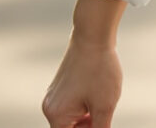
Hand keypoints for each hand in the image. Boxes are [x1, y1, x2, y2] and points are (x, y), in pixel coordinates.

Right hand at [41, 0, 124, 125]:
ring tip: (102, 103)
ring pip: (71, 119)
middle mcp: (50, 107)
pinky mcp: (60, 87)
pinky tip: (97, 94)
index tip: (99, 123)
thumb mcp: (105, 106)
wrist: (92, 37)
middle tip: (103, 116)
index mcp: (57, 115)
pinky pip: (71, 107)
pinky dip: (85, 107)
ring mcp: (53, 96)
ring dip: (87, 119)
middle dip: (88, 127)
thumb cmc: (99, 70)